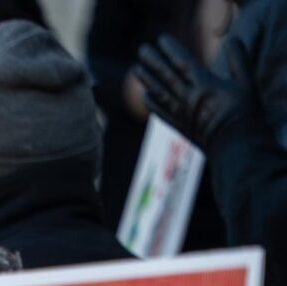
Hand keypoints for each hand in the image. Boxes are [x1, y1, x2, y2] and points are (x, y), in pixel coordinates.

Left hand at [136, 35, 251, 147]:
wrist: (236, 147)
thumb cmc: (245, 114)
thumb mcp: (247, 84)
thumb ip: (239, 61)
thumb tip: (233, 39)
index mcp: (205, 85)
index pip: (184, 63)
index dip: (171, 50)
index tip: (161, 39)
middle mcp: (189, 98)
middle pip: (167, 76)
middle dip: (153, 61)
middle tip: (142, 49)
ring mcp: (181, 113)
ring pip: (160, 93)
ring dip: (147, 80)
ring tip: (136, 69)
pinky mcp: (179, 127)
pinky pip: (161, 114)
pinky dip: (152, 104)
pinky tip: (145, 96)